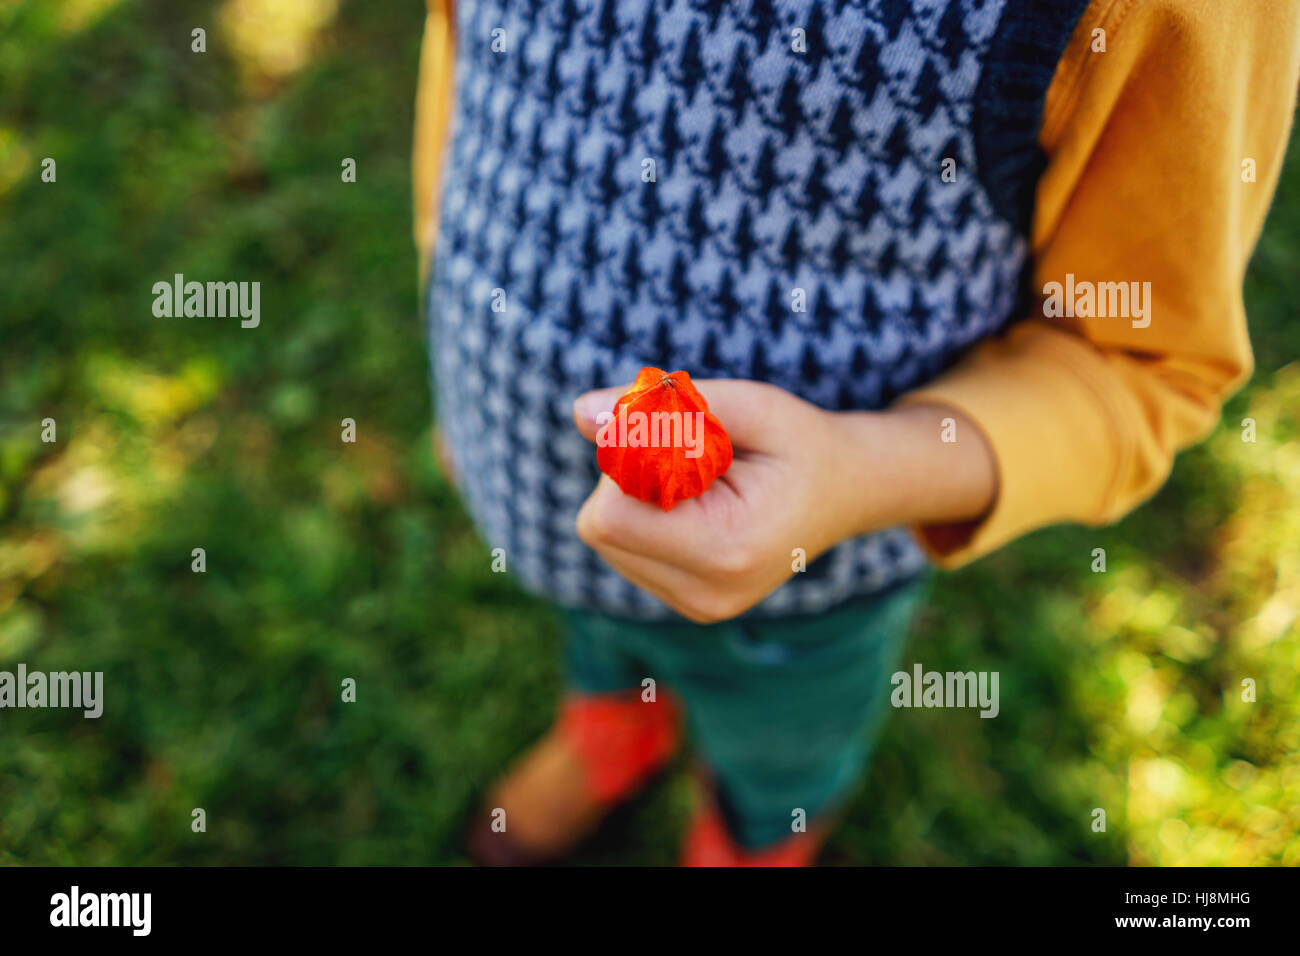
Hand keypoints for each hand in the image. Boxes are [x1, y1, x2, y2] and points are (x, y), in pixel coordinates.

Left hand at [572, 379, 997, 622]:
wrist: (849, 492)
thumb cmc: (800, 442)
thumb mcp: (750, 405)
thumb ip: (665, 406)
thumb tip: (580, 413)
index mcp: (724, 552)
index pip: (608, 515)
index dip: (625, 461)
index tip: (674, 435)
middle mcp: (706, 594)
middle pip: (599, 526)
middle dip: (627, 476)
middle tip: (690, 452)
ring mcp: (698, 607)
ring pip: (606, 537)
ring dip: (635, 494)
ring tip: (700, 480)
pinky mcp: (690, 604)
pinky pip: (625, 549)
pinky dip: (645, 515)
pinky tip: (697, 503)